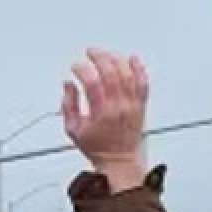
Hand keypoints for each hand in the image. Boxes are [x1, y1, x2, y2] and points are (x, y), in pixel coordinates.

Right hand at [62, 48, 148, 192]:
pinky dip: (138, 68)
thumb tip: (68, 85)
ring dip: (115, 59)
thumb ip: (68, 105)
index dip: (82, 70)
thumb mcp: (73, 129)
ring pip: (127, 74)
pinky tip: (132, 59)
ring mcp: (132, 104)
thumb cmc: (97, 147)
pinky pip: (143, 82)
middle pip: (111, 73)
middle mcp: (118, 106)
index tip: (75, 67)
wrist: (119, 159)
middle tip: (91, 52)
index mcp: (101, 113)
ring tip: (106, 54)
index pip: (92, 83)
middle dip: (99, 57)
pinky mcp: (140, 104)